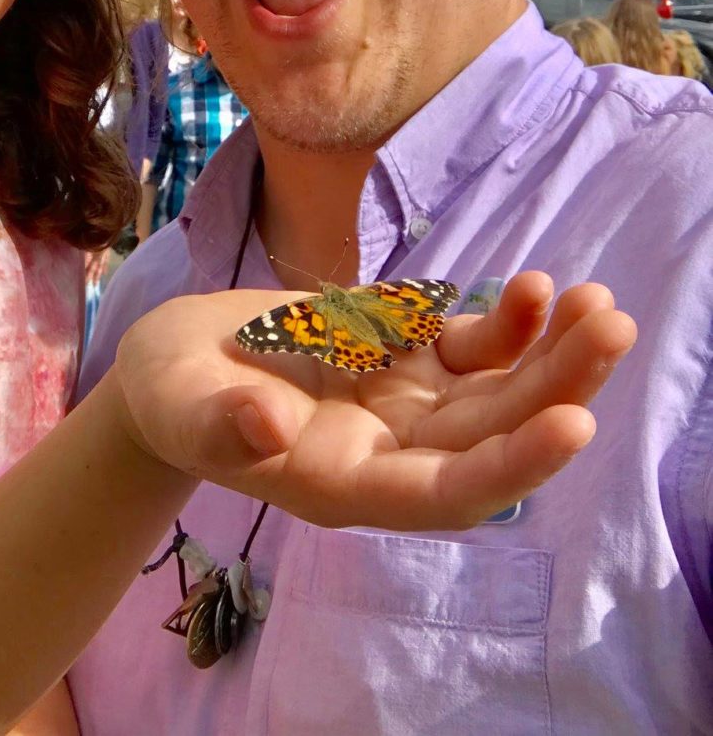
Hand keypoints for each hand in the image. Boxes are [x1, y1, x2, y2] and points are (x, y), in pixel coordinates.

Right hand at [114, 272, 634, 530]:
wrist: (176, 368)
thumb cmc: (169, 396)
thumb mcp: (178, 407)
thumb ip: (219, 424)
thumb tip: (263, 425)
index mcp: (344, 483)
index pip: (446, 490)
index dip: (512, 463)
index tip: (572, 424)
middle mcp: (390, 453)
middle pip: (492, 435)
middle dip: (557, 388)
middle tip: (611, 328)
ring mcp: (403, 404)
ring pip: (496, 391)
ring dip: (552, 355)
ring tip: (600, 305)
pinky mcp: (402, 357)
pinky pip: (468, 349)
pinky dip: (508, 324)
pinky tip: (537, 290)